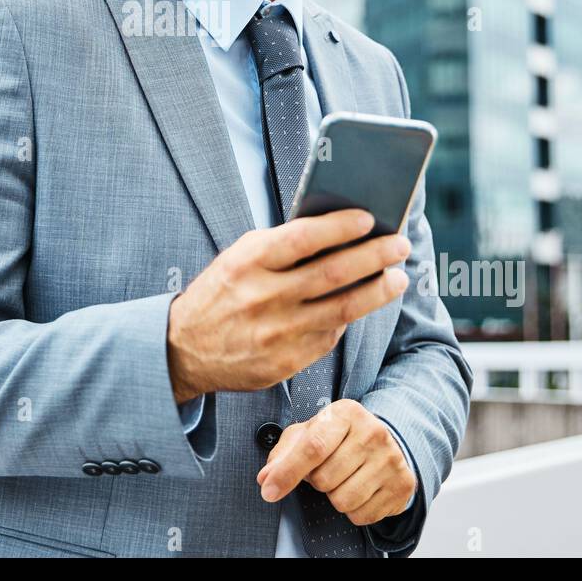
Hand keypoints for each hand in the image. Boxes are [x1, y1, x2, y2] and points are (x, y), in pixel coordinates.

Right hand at [167, 209, 410, 401]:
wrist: (183, 349)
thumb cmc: (220, 293)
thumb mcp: (239, 258)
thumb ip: (281, 246)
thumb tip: (336, 231)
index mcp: (249, 262)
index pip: (304, 238)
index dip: (340, 226)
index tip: (368, 218)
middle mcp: (263, 297)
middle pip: (332, 273)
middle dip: (373, 257)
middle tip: (399, 245)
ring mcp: (276, 333)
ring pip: (341, 309)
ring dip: (377, 291)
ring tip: (398, 277)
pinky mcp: (285, 362)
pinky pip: (329, 337)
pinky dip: (349, 318)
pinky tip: (362, 304)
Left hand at [255, 399, 416, 525]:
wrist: (385, 443)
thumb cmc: (338, 438)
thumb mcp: (308, 434)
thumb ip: (282, 454)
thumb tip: (265, 479)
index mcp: (346, 413)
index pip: (313, 447)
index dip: (287, 473)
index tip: (268, 492)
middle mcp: (373, 432)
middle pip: (325, 479)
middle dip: (317, 481)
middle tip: (327, 468)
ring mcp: (391, 459)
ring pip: (343, 501)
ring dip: (334, 497)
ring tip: (343, 478)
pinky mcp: (402, 485)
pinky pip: (362, 516)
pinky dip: (354, 510)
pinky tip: (360, 489)